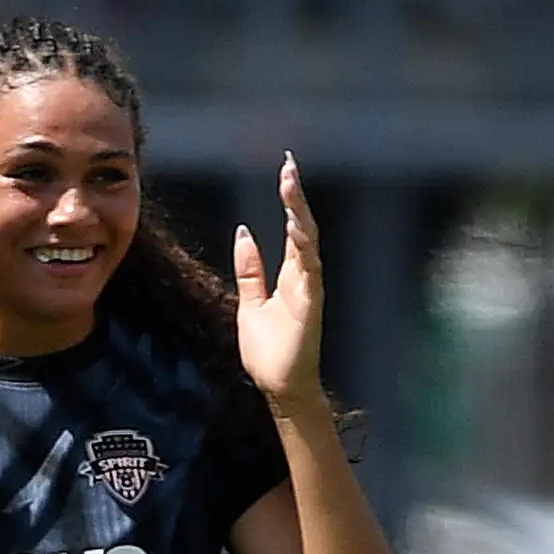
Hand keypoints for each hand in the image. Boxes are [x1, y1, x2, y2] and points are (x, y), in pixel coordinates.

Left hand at [232, 151, 324, 416]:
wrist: (279, 387)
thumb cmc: (270, 350)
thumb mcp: (250, 302)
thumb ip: (250, 268)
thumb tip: (244, 231)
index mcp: (291, 274)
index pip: (293, 228)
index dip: (290, 199)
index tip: (285, 171)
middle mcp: (304, 277)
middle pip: (303, 227)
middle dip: (296, 196)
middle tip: (289, 165)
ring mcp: (309, 289)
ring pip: (308, 242)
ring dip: (299, 213)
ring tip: (290, 184)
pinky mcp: (309, 305)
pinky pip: (308, 269)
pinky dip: (303, 246)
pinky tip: (297, 225)